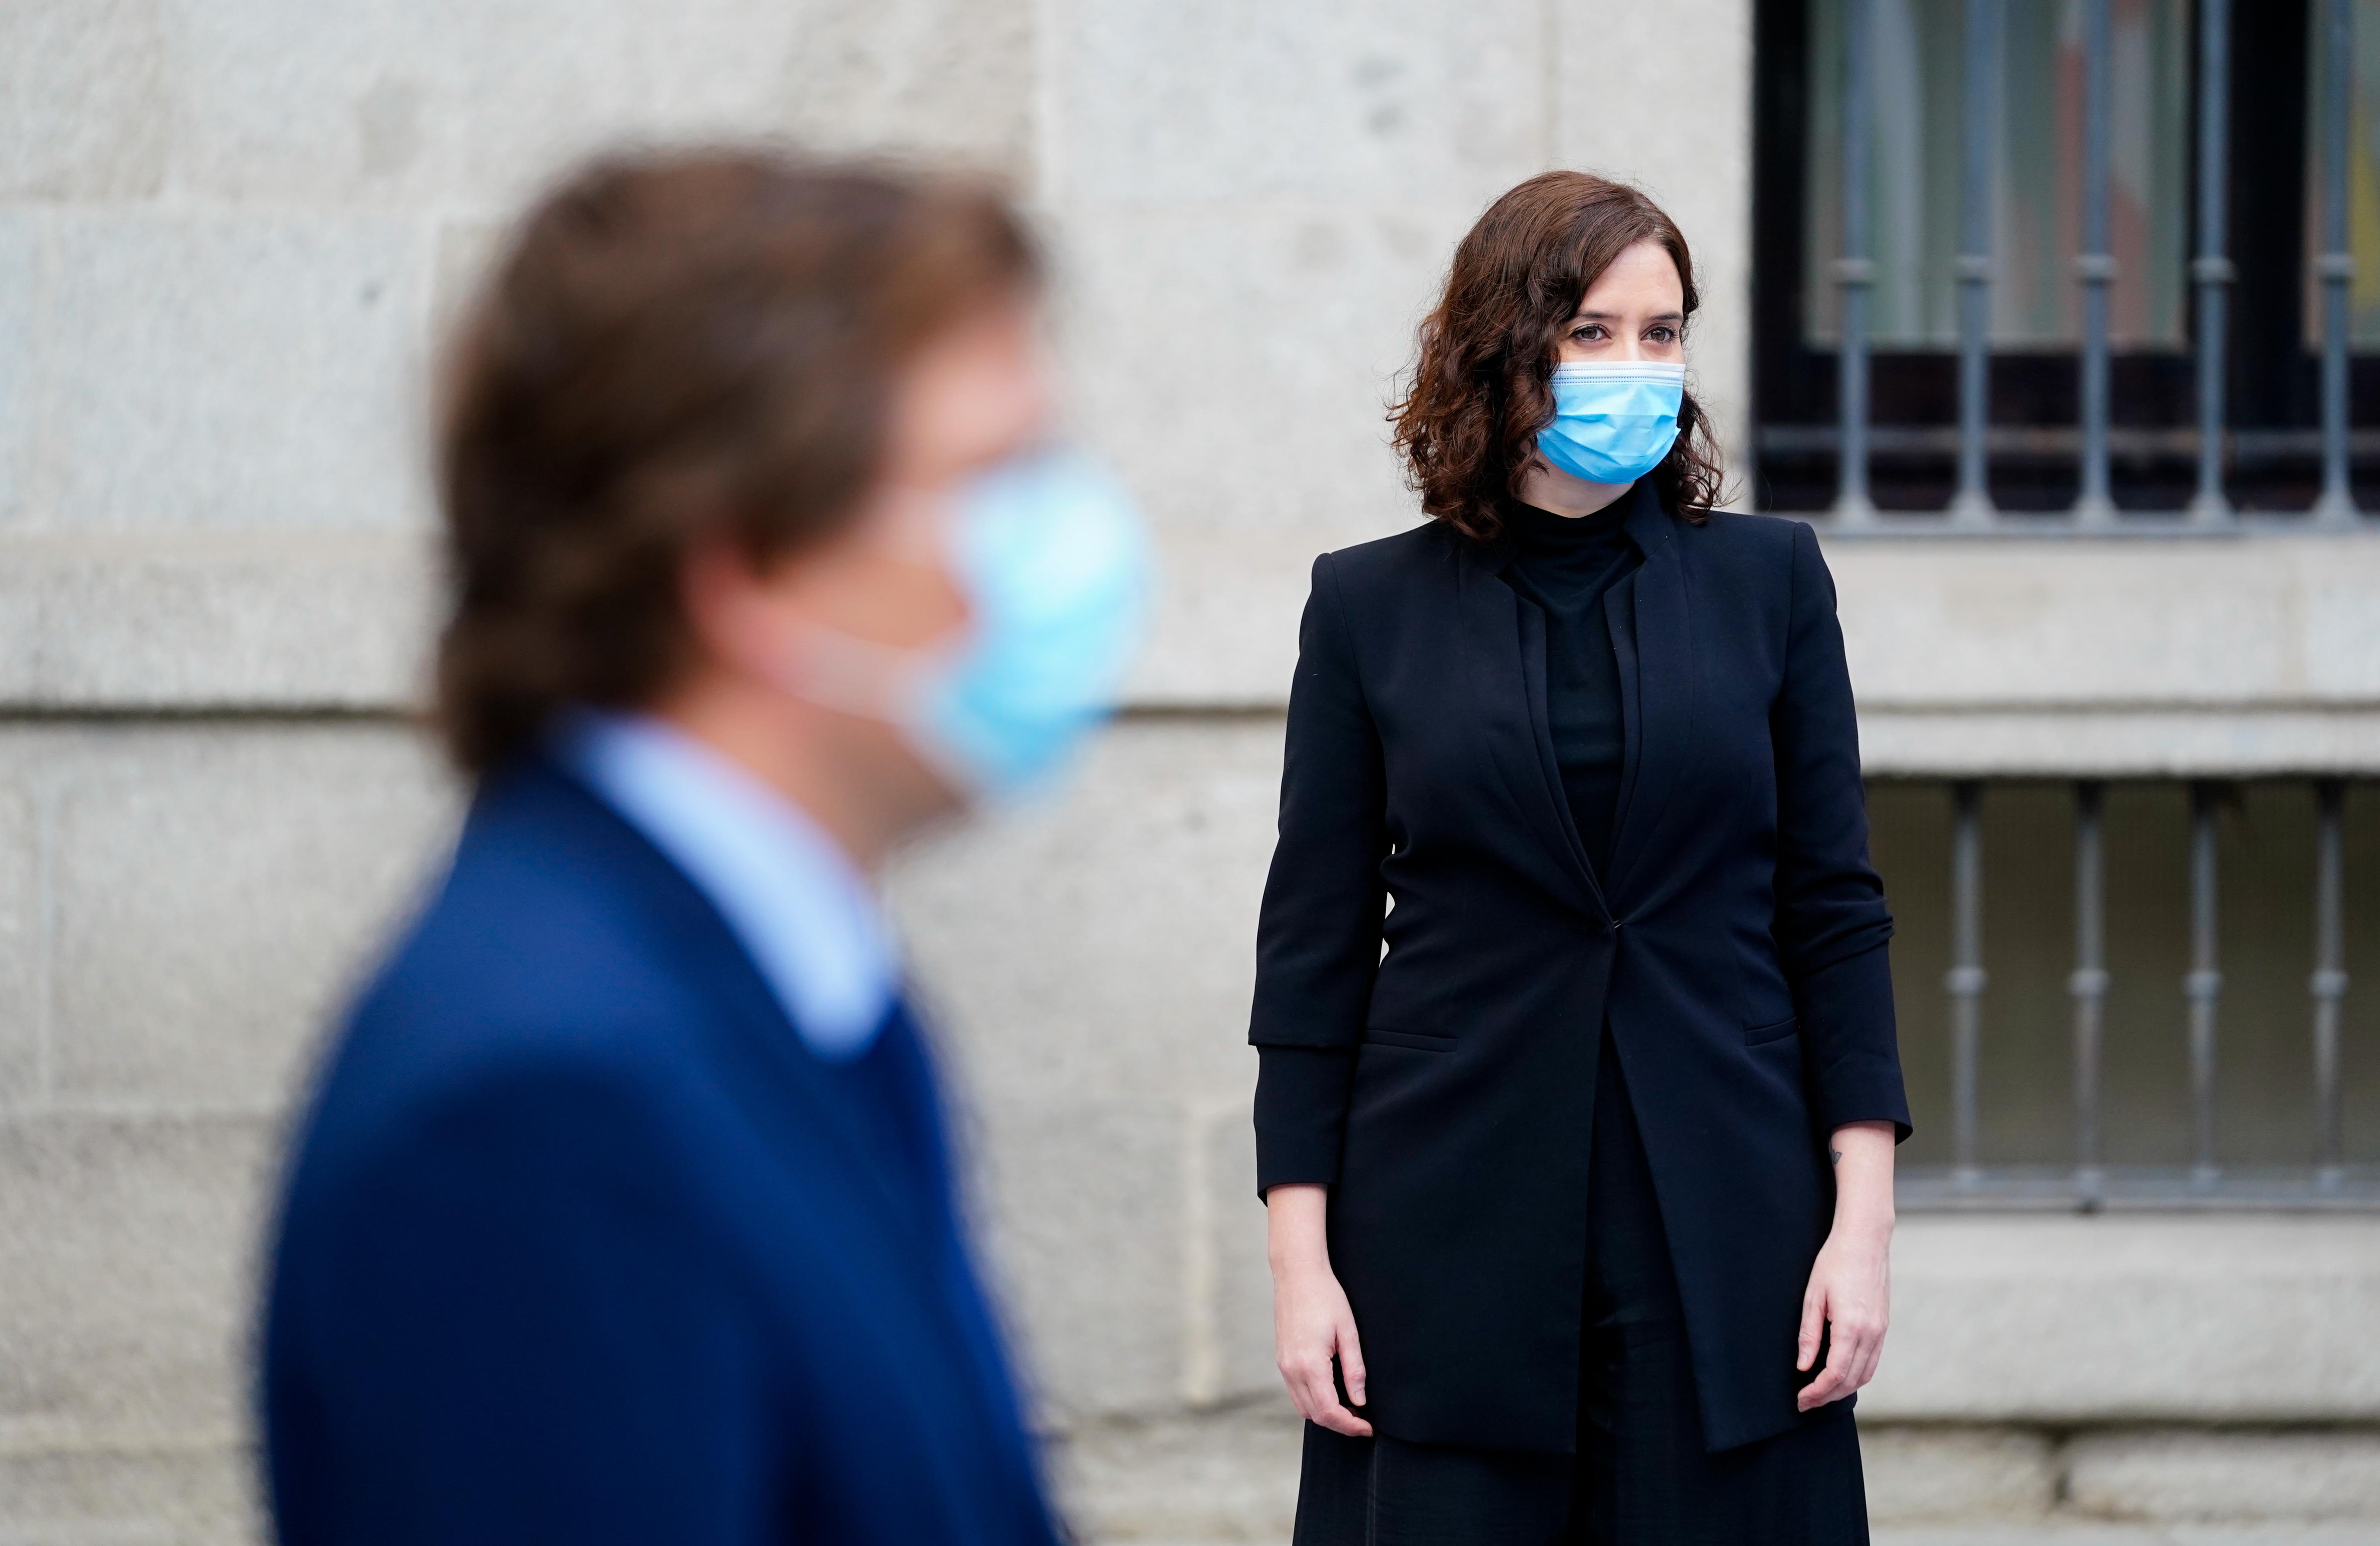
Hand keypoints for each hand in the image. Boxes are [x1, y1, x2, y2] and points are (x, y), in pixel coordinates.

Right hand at [1265, 1183, 1371, 1435]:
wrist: (1297, 1274)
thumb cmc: (1326, 1297)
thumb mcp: (1348, 1332)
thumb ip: (1354, 1369)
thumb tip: (1360, 1401)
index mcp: (1310, 1364)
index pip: (1329, 1411)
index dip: (1350, 1425)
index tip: (1368, 1428)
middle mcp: (1292, 1370)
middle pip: (1315, 1415)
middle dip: (1340, 1424)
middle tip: (1363, 1421)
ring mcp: (1283, 1366)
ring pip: (1303, 1407)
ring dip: (1326, 1415)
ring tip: (1350, 1409)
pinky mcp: (1282, 1360)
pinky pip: (1296, 1393)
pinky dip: (1313, 1402)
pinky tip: (1332, 1393)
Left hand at [1796, 1121, 1895, 1411]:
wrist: (1865, 1241)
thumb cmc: (1834, 1263)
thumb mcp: (1813, 1297)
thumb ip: (1809, 1335)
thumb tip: (1803, 1366)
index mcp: (1851, 1327)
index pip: (1835, 1374)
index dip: (1817, 1392)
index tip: (1801, 1400)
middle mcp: (1871, 1333)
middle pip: (1851, 1380)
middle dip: (1827, 1396)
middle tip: (1806, 1403)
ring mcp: (1880, 1331)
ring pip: (1864, 1374)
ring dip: (1843, 1389)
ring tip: (1821, 1393)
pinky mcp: (1883, 1327)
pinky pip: (1872, 1361)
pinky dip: (1857, 1375)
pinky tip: (1841, 1375)